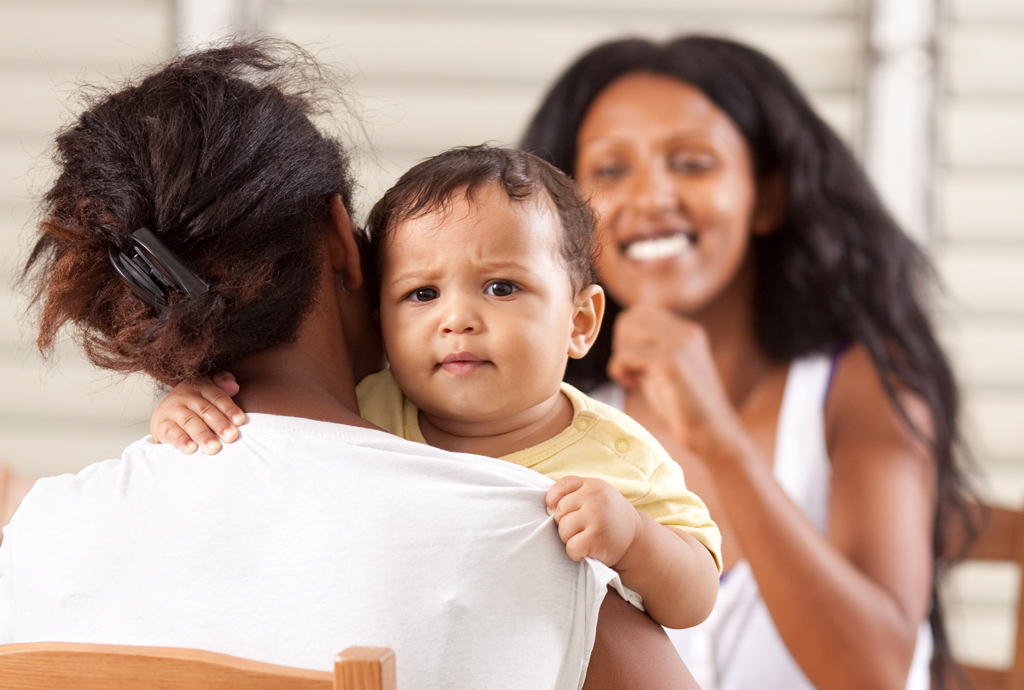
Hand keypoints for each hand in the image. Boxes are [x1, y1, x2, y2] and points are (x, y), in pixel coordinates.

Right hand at [150, 372, 245, 454]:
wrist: (165, 416)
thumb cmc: (196, 406)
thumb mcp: (209, 392)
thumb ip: (224, 385)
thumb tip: (234, 386)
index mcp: (201, 387)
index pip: (217, 397)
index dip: (229, 409)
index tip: (240, 421)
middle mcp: (185, 396)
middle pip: (205, 410)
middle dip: (219, 424)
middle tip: (231, 436)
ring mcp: (171, 410)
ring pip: (189, 422)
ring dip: (203, 435)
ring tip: (214, 447)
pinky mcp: (161, 425)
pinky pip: (172, 433)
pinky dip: (182, 441)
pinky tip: (192, 449)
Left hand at [545, 476, 642, 566]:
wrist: (636, 539)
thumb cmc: (609, 518)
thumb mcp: (596, 497)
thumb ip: (574, 493)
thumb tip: (545, 497)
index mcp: (593, 485)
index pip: (561, 486)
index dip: (554, 500)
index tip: (562, 512)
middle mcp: (595, 497)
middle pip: (559, 510)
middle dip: (564, 523)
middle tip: (581, 529)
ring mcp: (597, 516)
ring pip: (563, 529)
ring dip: (569, 539)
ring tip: (585, 539)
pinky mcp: (597, 537)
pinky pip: (571, 547)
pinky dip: (576, 553)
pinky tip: (587, 551)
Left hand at [607, 305, 739, 457]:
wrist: (712, 434)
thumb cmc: (685, 408)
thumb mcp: (666, 369)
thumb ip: (650, 350)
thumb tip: (621, 337)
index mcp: (688, 331)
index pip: (641, 311)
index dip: (627, 335)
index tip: (633, 363)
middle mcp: (686, 332)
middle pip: (630, 317)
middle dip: (621, 343)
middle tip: (630, 370)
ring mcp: (681, 345)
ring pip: (627, 332)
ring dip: (621, 358)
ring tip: (633, 379)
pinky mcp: (671, 363)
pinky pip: (626, 354)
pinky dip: (620, 370)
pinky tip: (633, 385)